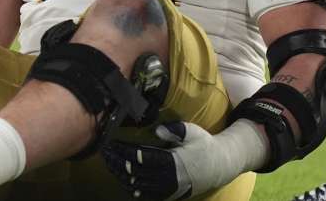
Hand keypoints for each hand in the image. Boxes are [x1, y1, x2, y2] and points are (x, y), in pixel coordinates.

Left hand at [103, 122, 247, 200]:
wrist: (220, 166)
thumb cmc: (204, 145)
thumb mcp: (193, 132)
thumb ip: (175, 130)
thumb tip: (156, 130)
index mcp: (174, 162)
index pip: (142, 157)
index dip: (124, 151)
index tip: (111, 144)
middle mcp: (169, 179)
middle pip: (136, 173)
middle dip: (118, 162)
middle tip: (105, 153)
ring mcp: (169, 189)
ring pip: (138, 185)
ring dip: (122, 175)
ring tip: (110, 164)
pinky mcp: (169, 194)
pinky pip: (147, 194)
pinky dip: (133, 187)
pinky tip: (123, 179)